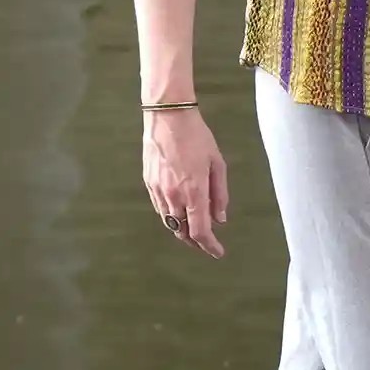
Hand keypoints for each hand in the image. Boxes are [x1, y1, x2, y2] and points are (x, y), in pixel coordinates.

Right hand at [143, 109, 227, 257]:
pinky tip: (178, 214)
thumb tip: (220, 219)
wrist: (167, 117)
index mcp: (194, 192)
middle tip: (207, 243)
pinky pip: (160, 208)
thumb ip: (219, 194)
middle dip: (196, 242)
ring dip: (182, 231)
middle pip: (182, 232)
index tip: (218, 252)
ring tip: (194, 230)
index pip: (200, 231)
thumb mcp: (217, 164)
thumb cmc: (197, 137)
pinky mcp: (148, 183)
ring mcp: (158, 190)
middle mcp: (174, 196)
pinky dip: (170, 216)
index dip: (209, 246)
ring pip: (169, 222)